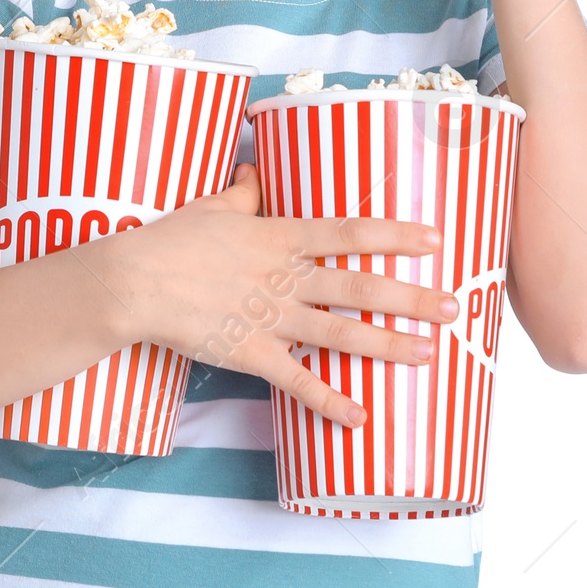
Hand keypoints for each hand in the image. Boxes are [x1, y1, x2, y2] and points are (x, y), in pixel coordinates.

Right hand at [93, 164, 458, 427]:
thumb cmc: (170, 239)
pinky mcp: (252, 355)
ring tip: (428, 354)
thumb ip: (243, 195)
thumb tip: (256, 172)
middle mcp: (284, 277)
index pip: (348, 233)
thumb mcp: (211, 205)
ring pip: (341, 334)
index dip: (394, 235)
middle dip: (410, 297)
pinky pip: (299, 382)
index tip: (434, 239)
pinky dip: (331, 401)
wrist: (134, 282)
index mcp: (279, 237)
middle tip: (453, 306)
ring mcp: (270, 318)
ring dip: (388, 345)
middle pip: (358, 287)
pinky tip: (362, 415)